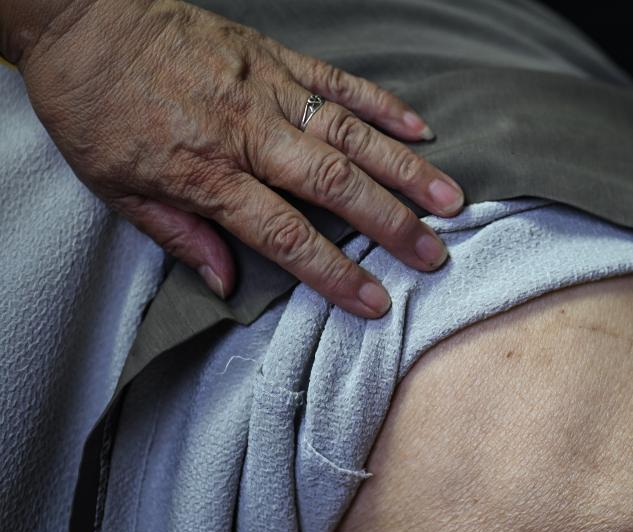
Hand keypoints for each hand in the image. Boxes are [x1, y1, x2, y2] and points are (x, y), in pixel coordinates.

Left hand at [14, 0, 463, 316]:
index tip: (375, 301)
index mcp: (207, 172)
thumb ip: (178, 235)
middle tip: (434, 254)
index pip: (283, 233)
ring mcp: (269, 90)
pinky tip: (419, 129)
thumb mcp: (115, 185)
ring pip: (349, 133)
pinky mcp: (276, 57)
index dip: (333, 272)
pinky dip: (382, 105)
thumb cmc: (95, 107)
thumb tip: (226, 285)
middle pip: (332, 184)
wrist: (81, 17)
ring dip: (403, 169)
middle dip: (389, 223)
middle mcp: (248, 132)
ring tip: (449, 199)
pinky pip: (339, 81)